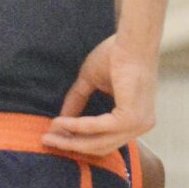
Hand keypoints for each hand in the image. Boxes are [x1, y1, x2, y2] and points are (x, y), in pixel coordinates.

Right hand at [42, 36, 156, 156]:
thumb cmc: (117, 55)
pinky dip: (77, 126)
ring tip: (50, 133)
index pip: (106, 141)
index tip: (55, 138)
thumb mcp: (91, 82)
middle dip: (71, 146)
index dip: (79, 142)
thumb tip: (60, 120)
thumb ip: (78, 101)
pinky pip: (98, 128)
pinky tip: (61, 121)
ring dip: (71, 139)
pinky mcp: (130, 118)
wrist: (131, 41)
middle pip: (101, 147)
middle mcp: (141, 125)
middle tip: (47, 141)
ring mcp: (138, 123)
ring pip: (99, 143)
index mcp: (136, 118)